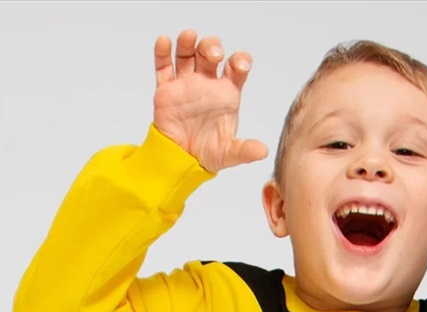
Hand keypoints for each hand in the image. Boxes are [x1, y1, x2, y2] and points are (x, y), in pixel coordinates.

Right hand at [153, 30, 267, 172]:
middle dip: (212, 47)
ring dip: (189, 43)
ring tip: (190, 36)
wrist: (182, 161)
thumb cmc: (208, 153)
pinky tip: (165, 42)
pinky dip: (163, 52)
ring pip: (187, 54)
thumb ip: (245, 150)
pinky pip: (163, 67)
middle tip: (214, 54)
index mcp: (226, 92)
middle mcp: (207, 83)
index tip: (240, 64)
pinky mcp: (166, 90)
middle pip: (210, 54)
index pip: (236, 68)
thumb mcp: (229, 153)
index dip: (240, 61)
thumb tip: (263, 152)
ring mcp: (186, 83)